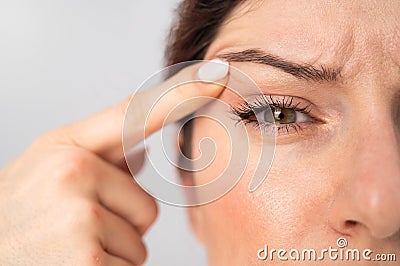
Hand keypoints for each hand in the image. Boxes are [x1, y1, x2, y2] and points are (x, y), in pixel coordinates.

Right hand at [0, 60, 227, 265]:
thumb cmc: (19, 215)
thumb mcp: (49, 168)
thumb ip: (99, 152)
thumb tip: (144, 145)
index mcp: (67, 150)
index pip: (137, 117)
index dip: (182, 94)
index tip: (219, 76)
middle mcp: (72, 177)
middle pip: (146, 209)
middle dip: (118, 226)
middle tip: (73, 230)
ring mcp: (80, 223)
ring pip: (139, 243)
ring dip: (111, 252)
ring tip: (68, 249)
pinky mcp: (89, 265)